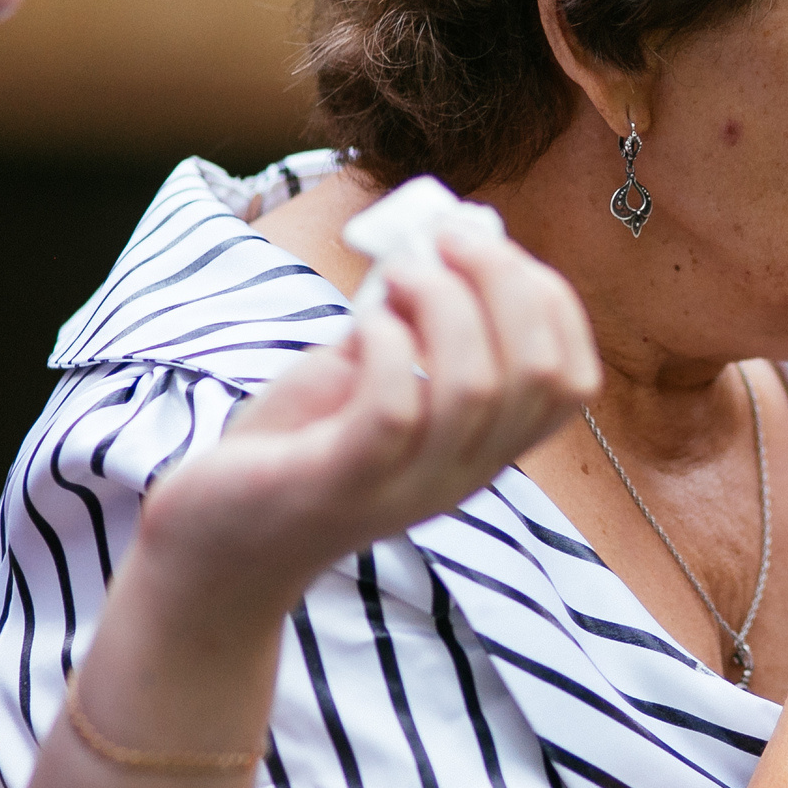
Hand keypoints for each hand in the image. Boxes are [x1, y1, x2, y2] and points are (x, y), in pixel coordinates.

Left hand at [140, 228, 599, 625]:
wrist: (216, 545)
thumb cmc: (295, 449)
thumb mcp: (368, 375)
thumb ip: (409, 326)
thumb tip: (433, 248)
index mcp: (485, 446)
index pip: (571, 379)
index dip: (546, 299)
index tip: (482, 250)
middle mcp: (463, 472)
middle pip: (538, 373)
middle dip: (502, 281)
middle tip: (440, 242)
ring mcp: (407, 482)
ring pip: (476, 387)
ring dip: (441, 303)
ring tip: (396, 277)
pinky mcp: (341, 482)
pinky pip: (395, 410)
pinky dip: (385, 345)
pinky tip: (360, 328)